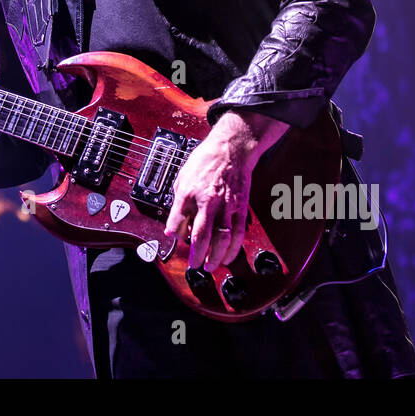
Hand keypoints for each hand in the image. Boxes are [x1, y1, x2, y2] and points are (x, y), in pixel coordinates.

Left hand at [163, 110, 288, 270]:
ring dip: (216, 257)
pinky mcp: (240, 208)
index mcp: (188, 192)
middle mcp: (207, 201)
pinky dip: (233, 249)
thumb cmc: (206, 160)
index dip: (174, 234)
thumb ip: (178, 202)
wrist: (231, 148)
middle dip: (196, 255)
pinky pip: (238, 233)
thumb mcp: (182, 177)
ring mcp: (226, 206)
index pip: (177, 221)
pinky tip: (228, 257)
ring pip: (222, 239)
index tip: (175, 239)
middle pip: (201, 236)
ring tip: (209, 266)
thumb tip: (174, 225)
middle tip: (194, 265)